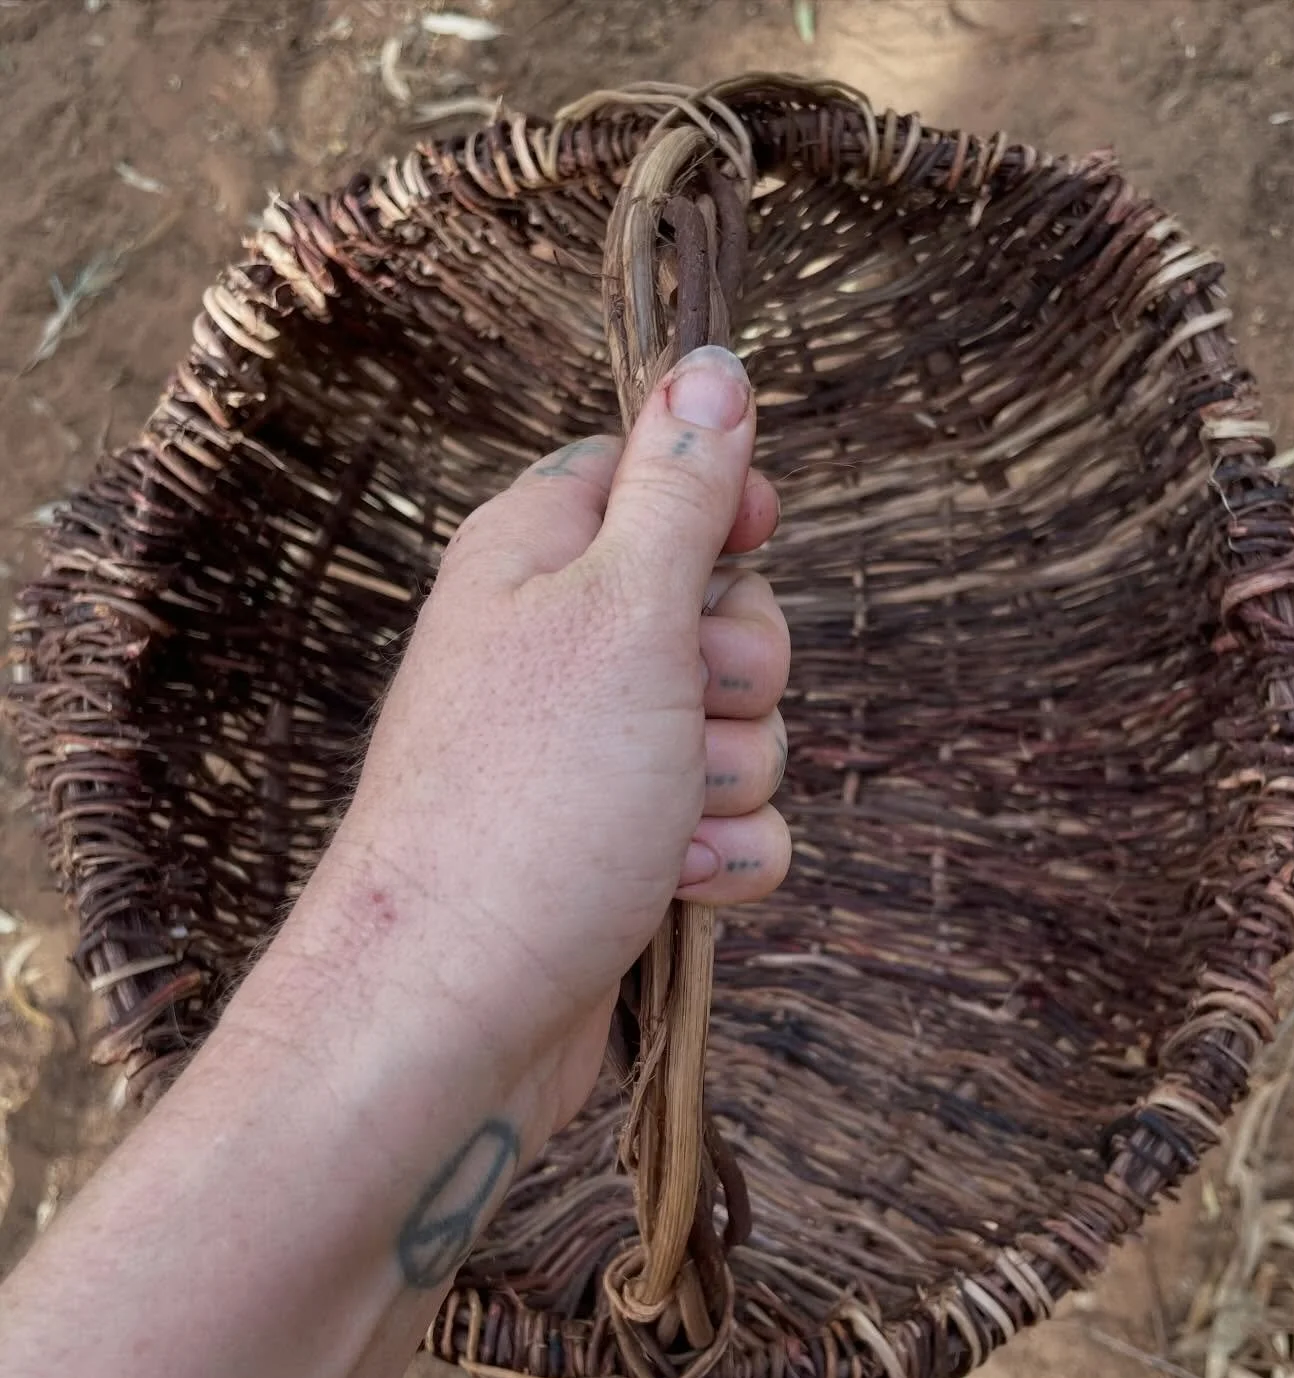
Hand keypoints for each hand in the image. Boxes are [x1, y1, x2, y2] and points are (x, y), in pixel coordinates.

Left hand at [277, 345, 790, 1153]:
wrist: (457, 1010)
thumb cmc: (528, 799)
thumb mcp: (623, 611)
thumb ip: (682, 488)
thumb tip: (713, 362)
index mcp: (540, 560)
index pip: (655, 476)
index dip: (721, 506)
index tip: (747, 545)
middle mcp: (564, 650)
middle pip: (724, 609)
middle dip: (737, 673)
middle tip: (679, 714)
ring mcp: (597, 756)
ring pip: (744, 728)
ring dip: (728, 780)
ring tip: (655, 822)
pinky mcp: (626, 848)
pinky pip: (732, 825)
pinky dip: (720, 858)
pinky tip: (668, 889)